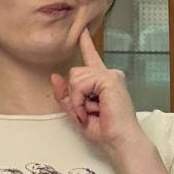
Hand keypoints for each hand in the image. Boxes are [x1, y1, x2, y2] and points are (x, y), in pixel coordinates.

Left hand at [52, 29, 143, 157]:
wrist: (119, 142)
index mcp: (103, 82)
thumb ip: (66, 94)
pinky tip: (92, 109)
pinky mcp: (109, 79)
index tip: (82, 31)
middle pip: (74, 73)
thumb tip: (54, 77)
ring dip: (77, 100)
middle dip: (74, 97)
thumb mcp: (77, 112)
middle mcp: (109, 75)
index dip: (86, 44)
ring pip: (75, 77)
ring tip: (90, 113)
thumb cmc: (104, 131)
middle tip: (87, 114)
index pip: (91, 58)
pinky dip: (80, 100)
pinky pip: (80, 84)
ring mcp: (110, 75)